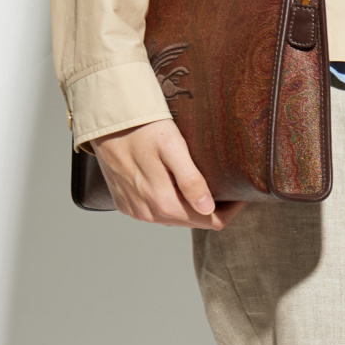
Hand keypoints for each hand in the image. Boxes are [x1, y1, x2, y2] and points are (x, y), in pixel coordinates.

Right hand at [91, 119, 243, 229]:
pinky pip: (155, 213)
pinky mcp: (126, 205)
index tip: (238, 193)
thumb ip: (190, 179)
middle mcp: (148, 213)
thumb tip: (208, 208)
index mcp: (164, 202)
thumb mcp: (172, 147)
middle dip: (211, 208)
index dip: (229, 210)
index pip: (210, 222)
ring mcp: (136, 211)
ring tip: (200, 185)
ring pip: (174, 220)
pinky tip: (173, 186)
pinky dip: (169, 204)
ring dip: (189, 207)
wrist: (106, 122)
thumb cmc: (143, 128)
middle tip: (223, 185)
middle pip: (193, 222)